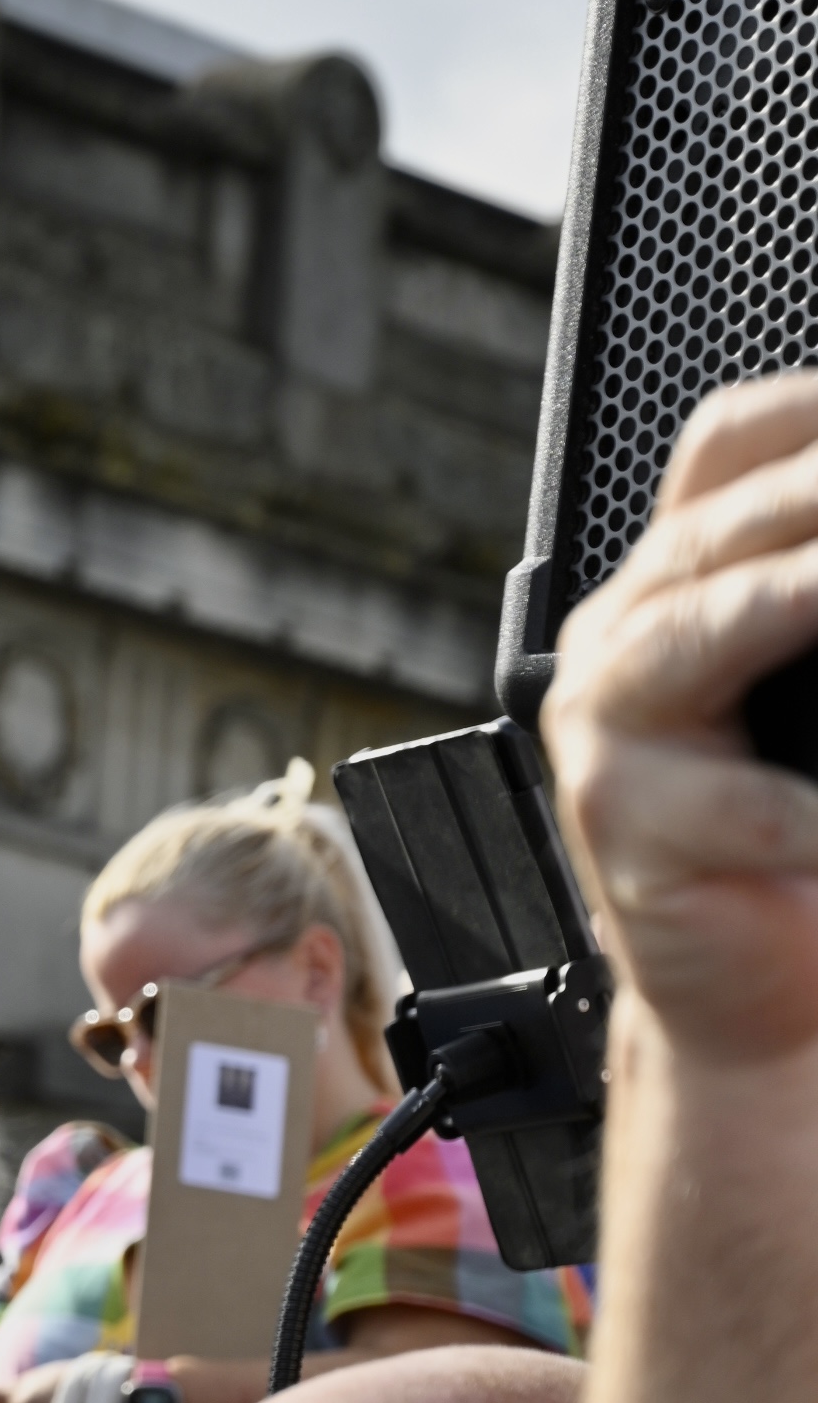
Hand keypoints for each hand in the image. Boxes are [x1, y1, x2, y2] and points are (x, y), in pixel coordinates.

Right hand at [544, 375, 817, 1062]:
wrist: (746, 992)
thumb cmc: (795, 839)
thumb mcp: (805, 682)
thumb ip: (814, 606)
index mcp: (671, 587)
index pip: (726, 450)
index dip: (805, 410)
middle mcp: (622, 640)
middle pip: (719, 525)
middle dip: (816, 495)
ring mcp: (605, 728)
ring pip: (699, 627)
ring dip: (793, 595)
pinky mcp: (619, 825)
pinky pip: (737, 805)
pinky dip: (808, 810)